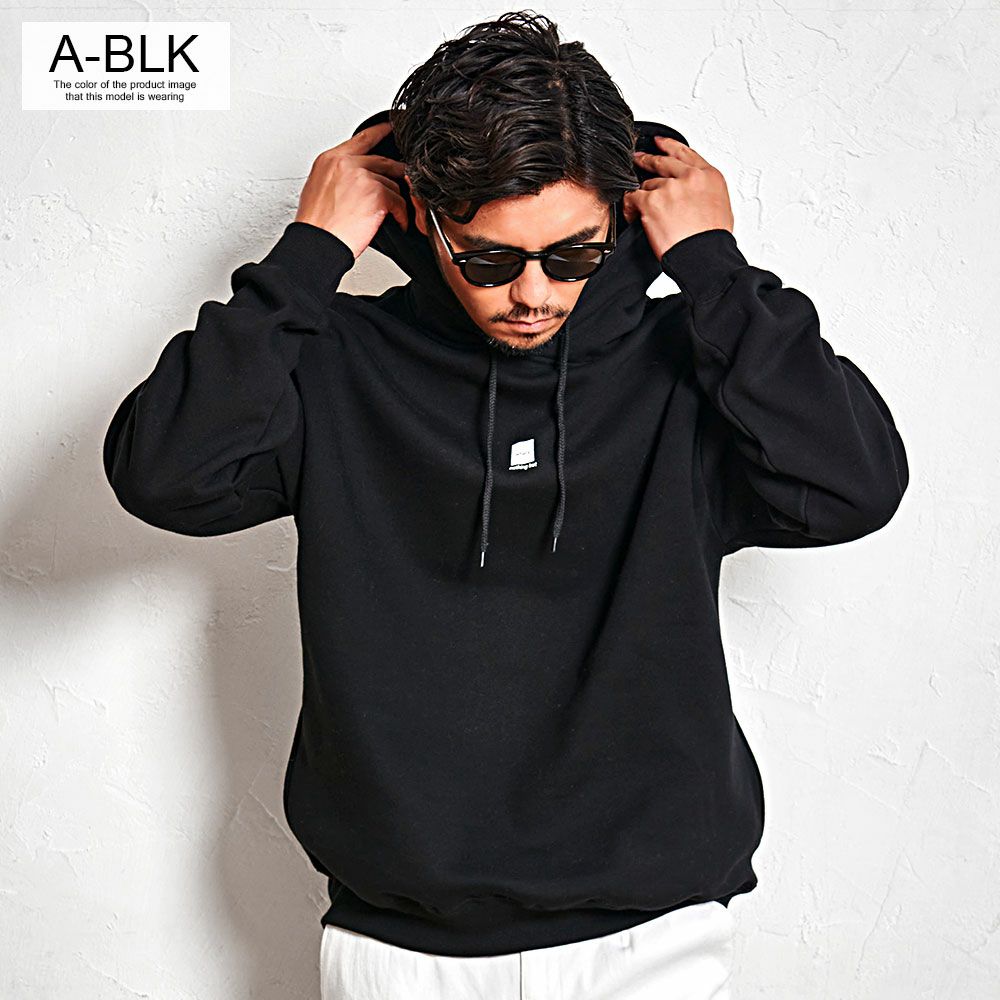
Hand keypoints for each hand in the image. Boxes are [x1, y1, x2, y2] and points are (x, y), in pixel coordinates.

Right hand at [295, 120, 408, 258]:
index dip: (380, 131)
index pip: (361, 138)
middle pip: (383, 161)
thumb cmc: (318, 226)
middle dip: (397, 174)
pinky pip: (399, 201)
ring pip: (392, 184)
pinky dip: (402, 215)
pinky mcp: (376, 194)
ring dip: (396, 202)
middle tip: (406, 183)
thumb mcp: (318, 189)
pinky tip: (399, 223)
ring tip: (394, 216)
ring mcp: (362, 176)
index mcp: (330, 159)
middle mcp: (346, 163)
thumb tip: (352, 180)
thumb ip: (338, 176)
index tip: (391, 126)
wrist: (318, 244)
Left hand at [624, 136, 733, 258]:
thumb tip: (695, 193)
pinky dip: (630, 207)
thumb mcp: (721, 206)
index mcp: (709, 176)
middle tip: (637, 159)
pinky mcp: (652, 201)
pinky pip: (632, 198)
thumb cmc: (712, 240)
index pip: (685, 153)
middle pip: (662, 162)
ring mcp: (670, 188)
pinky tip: (632, 214)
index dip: (669, 145)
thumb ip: (705, 191)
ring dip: (643, 197)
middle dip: (647, 160)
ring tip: (644, 212)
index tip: (659, 142)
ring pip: (647, 184)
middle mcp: (689, 177)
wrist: (703, 256)